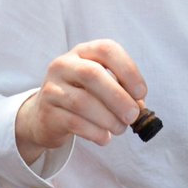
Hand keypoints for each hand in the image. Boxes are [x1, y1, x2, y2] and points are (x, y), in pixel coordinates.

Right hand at [15, 40, 146, 163]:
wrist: (45, 116)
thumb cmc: (84, 97)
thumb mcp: (102, 87)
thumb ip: (123, 93)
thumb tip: (140, 109)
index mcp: (82, 52)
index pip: (106, 49)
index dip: (128, 70)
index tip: (141, 93)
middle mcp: (63, 65)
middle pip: (91, 74)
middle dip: (118, 97)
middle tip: (133, 116)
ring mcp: (52, 88)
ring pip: (82, 102)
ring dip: (108, 119)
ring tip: (120, 129)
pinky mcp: (47, 112)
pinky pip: (75, 123)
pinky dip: (95, 132)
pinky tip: (104, 138)